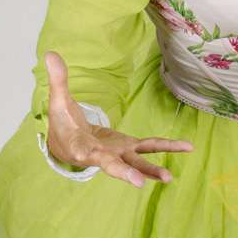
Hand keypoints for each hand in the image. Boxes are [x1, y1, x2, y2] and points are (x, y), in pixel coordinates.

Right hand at [42, 52, 191, 187]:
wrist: (68, 145)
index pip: (84, 152)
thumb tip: (50, 54)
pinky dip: (167, 146)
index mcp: (80, 146)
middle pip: (113, 165)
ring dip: (153, 170)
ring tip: (169, 177)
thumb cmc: (63, 125)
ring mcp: (117, 153)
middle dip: (125, 173)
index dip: (88, 155)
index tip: (86, 157)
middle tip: (139, 183)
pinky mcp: (129, 147)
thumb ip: (58, 80)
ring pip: (137, 162)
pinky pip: (149, 147)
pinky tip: (187, 147)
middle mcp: (101, 155)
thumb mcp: (58, 101)